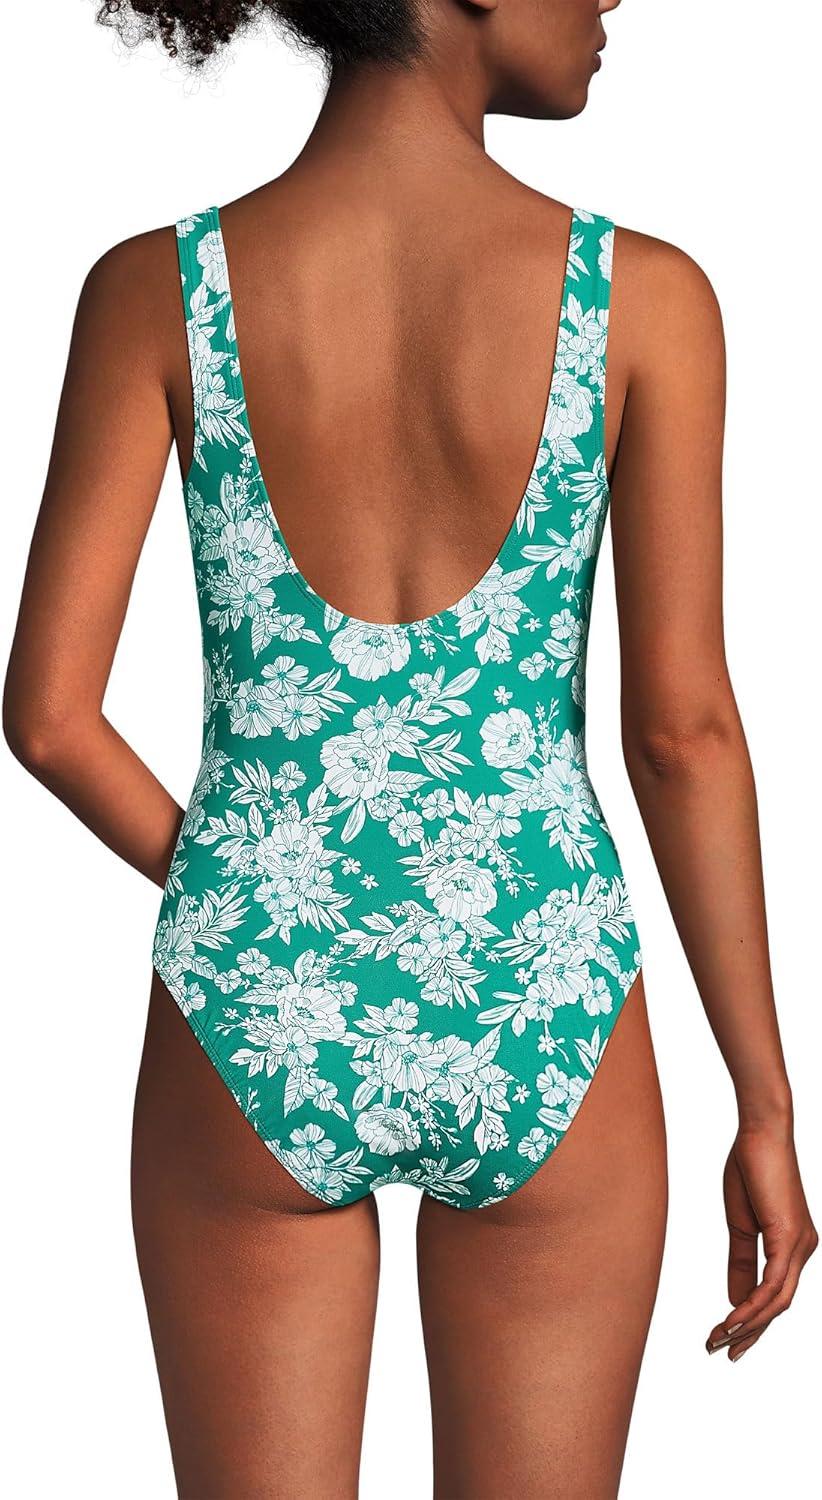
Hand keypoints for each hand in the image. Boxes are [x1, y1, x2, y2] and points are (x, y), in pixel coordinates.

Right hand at [706, 1123, 816, 1361]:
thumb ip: (742, 1262)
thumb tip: (736, 1300)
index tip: (725, 1337)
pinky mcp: (790, 1237)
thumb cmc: (751, 1168)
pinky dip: (753, 1305)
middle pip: (778, 1306)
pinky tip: (733, 1318)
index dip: (751, 1321)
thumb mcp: (741, 1225)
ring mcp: (801, 1245)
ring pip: (778, 1301)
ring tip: (720, 1340)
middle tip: (720, 1351)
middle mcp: (803, 1251)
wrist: (760, 1132)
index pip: (774, 1295)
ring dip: (748, 1325)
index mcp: (793, 1247)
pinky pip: (774, 1283)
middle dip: (749, 1333)